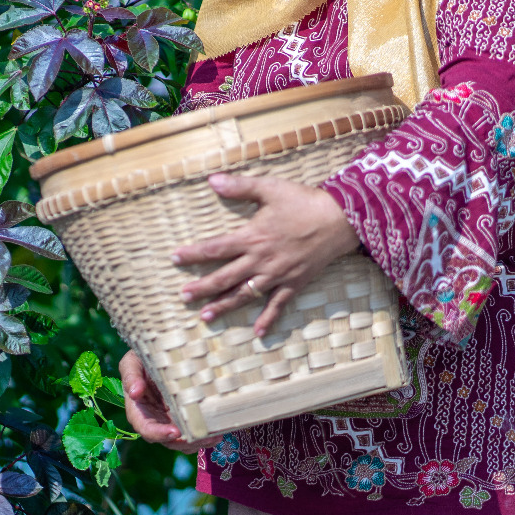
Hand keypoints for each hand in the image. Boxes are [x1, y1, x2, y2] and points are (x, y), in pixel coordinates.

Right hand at [119, 350, 214, 452]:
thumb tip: (134, 393)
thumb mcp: (132, 362)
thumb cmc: (143, 356)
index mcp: (139, 410)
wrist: (159, 351)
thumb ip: (131, 376)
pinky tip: (217, 431)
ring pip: (181, 440)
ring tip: (213, 436)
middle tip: (201, 438)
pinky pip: (193, 432)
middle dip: (183, 442)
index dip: (158, 433)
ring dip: (196, 443)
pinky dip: (204, 436)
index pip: (145, 428)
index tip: (174, 432)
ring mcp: (170, 419)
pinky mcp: (185, 416)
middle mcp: (154, 419)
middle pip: (166, 439)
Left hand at [172, 172, 360, 336]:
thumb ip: (239, 186)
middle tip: (183, 296)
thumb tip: (211, 180)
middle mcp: (261, 260)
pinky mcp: (294, 283)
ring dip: (223, 306)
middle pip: (224, 277)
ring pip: (245, 295)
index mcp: (252, 237)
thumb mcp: (270, 188)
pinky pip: (278, 305)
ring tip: (205, 316)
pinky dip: (268, 319)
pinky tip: (258, 333)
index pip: (215, 248)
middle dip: (201, 288)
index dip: (193, 254)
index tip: (175, 258)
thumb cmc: (303, 201)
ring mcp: (277, 275)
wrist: (339, 219)